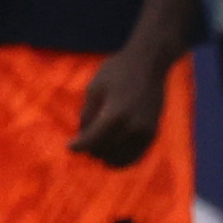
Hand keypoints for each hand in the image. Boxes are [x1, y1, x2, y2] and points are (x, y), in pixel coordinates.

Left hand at [69, 47, 166, 166]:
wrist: (149, 64)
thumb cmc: (117, 72)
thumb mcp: (94, 89)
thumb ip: (87, 115)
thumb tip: (82, 136)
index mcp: (114, 114)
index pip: (92, 141)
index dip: (77, 146)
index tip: (70, 146)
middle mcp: (132, 127)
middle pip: (104, 152)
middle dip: (91, 148)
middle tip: (86, 138)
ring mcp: (144, 132)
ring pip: (119, 159)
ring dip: (106, 154)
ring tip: (99, 142)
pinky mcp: (152, 133)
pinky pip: (134, 157)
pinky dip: (121, 157)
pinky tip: (112, 149)